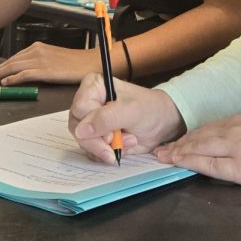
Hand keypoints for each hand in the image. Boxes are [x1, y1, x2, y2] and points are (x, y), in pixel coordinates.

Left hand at [0, 42, 99, 85]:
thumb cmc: (75, 63)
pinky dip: (13, 78)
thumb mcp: (54, 59)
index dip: (1, 65)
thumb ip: (40, 63)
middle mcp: (37, 51)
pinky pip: (24, 74)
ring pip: (14, 67)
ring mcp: (40, 60)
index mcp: (38, 47)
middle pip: (10, 61)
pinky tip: (5, 83)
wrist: (90, 63)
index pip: (14, 57)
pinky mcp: (45, 70)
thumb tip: (26, 72)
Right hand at [69, 74, 185, 163]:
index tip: (110, 135)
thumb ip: (106, 118)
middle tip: (117, 144)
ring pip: (84, 142)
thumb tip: (81, 131)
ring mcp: (91, 122)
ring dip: (107, 147)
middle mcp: (88, 103)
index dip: (92, 125)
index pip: (80, 108)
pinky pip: (92, 151)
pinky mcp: (96, 136)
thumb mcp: (130, 111)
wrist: (162, 122)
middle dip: (99, 141)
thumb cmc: (149, 108)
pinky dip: (108, 153)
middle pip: (78, 128)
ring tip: (129, 140)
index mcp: (93, 87)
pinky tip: (124, 146)